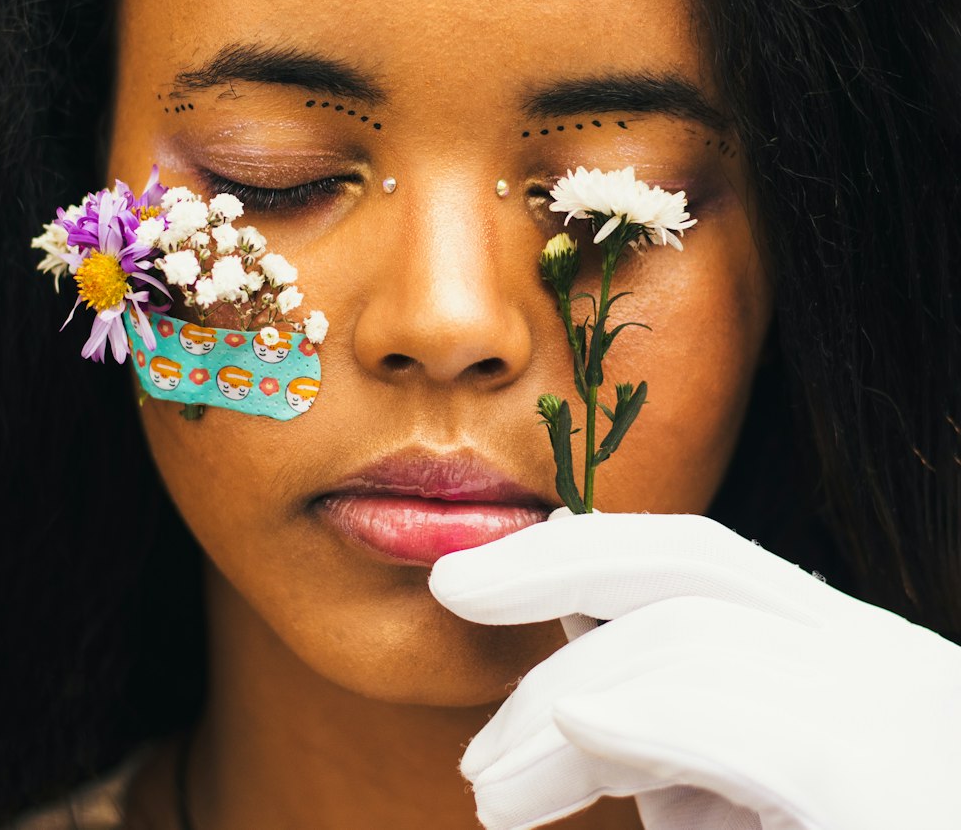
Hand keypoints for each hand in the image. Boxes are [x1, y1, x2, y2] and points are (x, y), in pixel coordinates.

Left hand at [429, 511, 960, 829]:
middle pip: (691, 563)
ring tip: (491, 790)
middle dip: (553, 560)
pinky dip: (645, 713)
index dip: (578, 547)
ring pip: (691, 641)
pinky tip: (577, 726)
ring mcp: (891, 712)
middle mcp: (876, 658)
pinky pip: (739, 716)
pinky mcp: (877, 785)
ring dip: (563, 702)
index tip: (483, 571)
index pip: (697, 559)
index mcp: (846, 651)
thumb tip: (580, 667)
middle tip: (450, 593)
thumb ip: (675, 723)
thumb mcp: (745, 793)